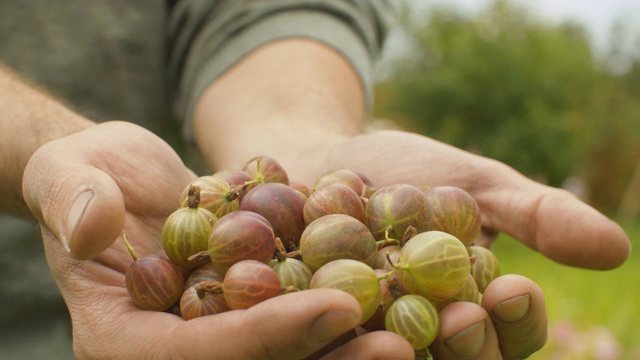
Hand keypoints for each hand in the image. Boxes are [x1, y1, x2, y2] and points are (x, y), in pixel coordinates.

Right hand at [21, 121, 414, 359]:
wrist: (122, 177)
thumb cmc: (88, 175)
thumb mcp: (70, 176)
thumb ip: (75, 199)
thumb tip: (92, 223)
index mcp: (123, 340)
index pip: (199, 354)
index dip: (268, 335)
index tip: (335, 309)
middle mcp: (175, 348)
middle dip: (325, 355)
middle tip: (397, 342)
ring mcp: (213, 333)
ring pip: (287, 353)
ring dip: (350, 345)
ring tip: (415, 324)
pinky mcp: (247, 309)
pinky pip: (298, 318)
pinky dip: (346, 311)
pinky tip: (403, 294)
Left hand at [280, 129, 629, 358]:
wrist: (318, 158)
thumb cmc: (402, 172)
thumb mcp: (471, 183)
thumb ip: (534, 215)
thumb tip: (616, 249)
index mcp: (468, 311)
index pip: (508, 335)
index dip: (517, 322)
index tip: (515, 290)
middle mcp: (417, 337)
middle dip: (466, 347)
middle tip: (464, 320)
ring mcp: (357, 338)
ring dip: (393, 355)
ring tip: (399, 338)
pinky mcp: (299, 332)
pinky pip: (310, 341)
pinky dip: (317, 333)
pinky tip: (315, 316)